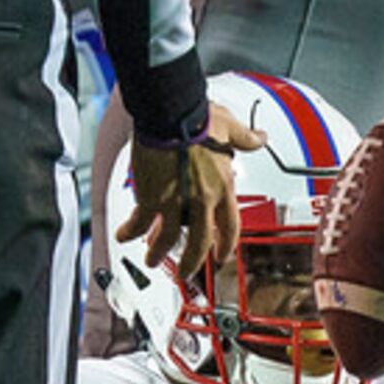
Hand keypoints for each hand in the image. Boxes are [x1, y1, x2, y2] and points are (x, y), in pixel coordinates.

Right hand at [121, 103, 257, 280]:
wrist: (172, 113)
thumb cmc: (198, 118)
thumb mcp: (231, 127)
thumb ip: (246, 138)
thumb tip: (259, 138)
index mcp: (222, 186)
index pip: (230, 226)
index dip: (227, 244)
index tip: (222, 254)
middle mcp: (201, 199)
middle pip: (200, 242)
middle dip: (192, 261)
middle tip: (186, 270)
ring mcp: (176, 201)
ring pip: (168, 239)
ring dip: (158, 253)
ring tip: (152, 260)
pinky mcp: (151, 197)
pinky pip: (140, 222)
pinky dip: (130, 231)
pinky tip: (124, 234)